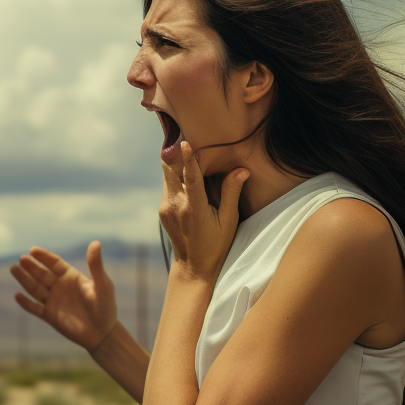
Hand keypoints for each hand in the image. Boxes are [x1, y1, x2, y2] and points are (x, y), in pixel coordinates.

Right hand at [10, 242, 117, 351]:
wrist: (102, 333)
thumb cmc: (106, 306)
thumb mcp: (102, 284)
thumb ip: (96, 265)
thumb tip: (96, 243)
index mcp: (71, 276)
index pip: (54, 263)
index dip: (44, 257)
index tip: (33, 250)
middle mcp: (60, 287)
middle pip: (42, 274)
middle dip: (31, 267)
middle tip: (22, 259)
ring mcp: (53, 301)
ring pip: (35, 288)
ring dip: (24, 279)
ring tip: (14, 269)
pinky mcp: (50, 316)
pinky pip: (35, 308)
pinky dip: (26, 303)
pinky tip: (17, 296)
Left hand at [160, 142, 248, 282]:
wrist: (193, 267)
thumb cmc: (216, 245)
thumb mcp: (228, 221)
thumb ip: (232, 193)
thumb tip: (242, 170)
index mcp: (193, 209)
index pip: (190, 178)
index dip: (188, 159)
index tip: (185, 142)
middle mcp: (175, 206)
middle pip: (170, 171)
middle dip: (176, 154)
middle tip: (184, 136)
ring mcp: (166, 208)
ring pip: (167, 177)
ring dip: (175, 164)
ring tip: (185, 149)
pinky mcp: (163, 210)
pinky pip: (168, 186)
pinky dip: (175, 177)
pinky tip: (185, 172)